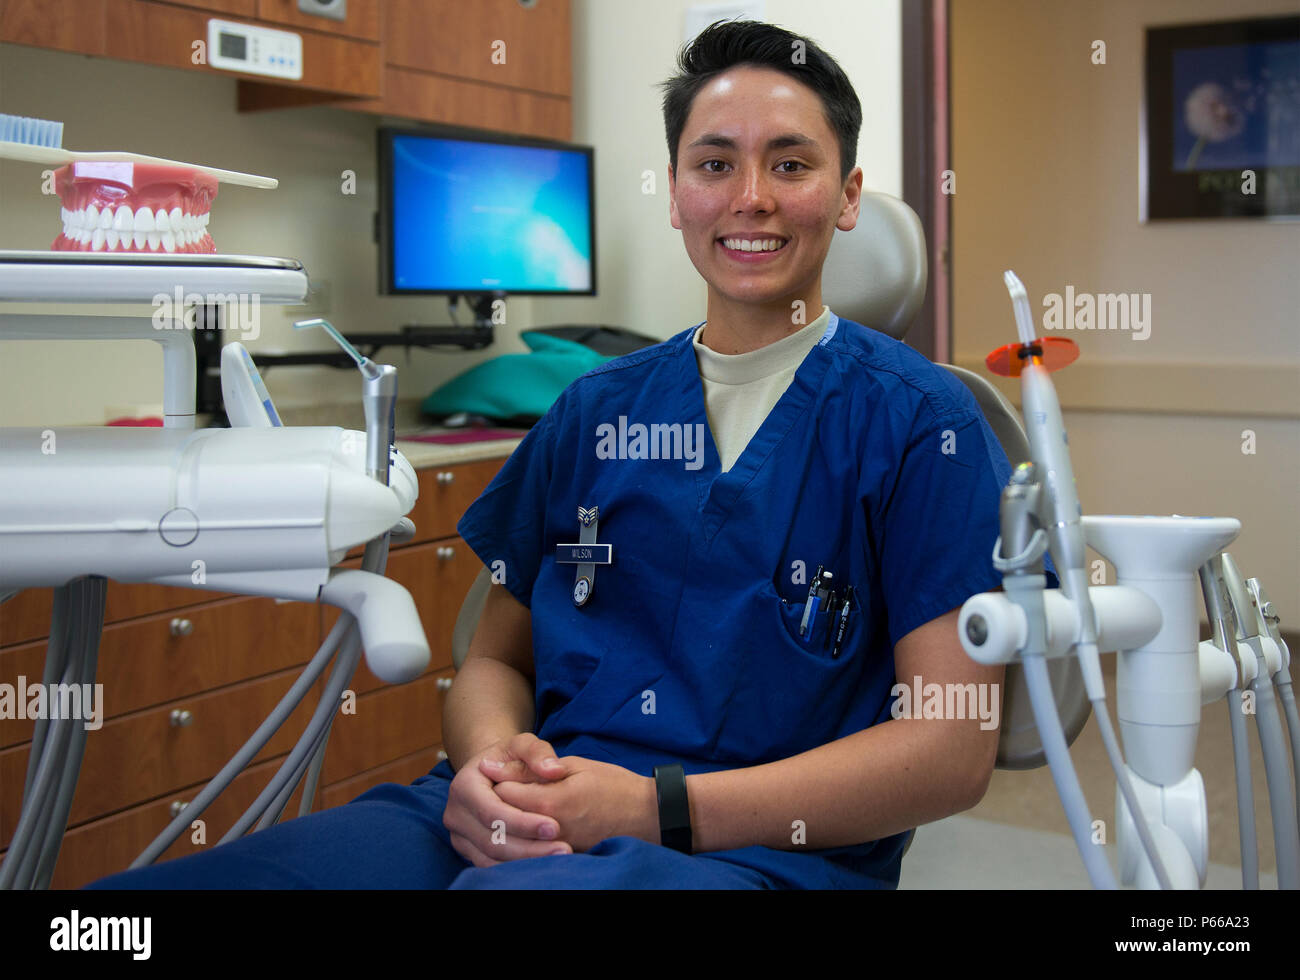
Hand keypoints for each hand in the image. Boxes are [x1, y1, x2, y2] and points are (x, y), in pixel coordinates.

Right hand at [443, 733, 574, 866]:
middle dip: (529, 848)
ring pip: (491, 858)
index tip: (555, 827)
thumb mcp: (522, 744)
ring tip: (558, 856)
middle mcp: (455, 813)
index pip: (492, 811)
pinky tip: (542, 862)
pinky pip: (490, 865)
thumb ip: (539, 752)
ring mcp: (458, 834)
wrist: (490, 770)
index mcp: (464, 785)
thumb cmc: (508, 757)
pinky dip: (516, 867)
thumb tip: (554, 770)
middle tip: (564, 849)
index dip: (523, 822)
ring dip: (526, 861)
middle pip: (491, 840)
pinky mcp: (467, 849)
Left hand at [486, 754, 657, 852]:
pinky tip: (534, 825)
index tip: (506, 771)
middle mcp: (549, 829)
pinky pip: (534, 849)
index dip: (501, 779)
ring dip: (515, 820)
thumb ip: (532, 768)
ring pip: (517, 836)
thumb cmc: (614, 784)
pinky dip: (529, 836)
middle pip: (505, 817)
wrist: (650, 815)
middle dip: (502, 802)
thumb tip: (492, 766)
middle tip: (512, 789)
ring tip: (523, 806)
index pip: (503, 792)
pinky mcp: (566, 858)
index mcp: (550, 801)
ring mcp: (557, 847)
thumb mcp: (574, 765)